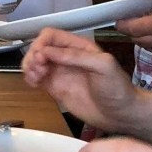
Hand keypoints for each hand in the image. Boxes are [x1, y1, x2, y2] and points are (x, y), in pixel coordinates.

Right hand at [22, 28, 137, 132]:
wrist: (122, 116)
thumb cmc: (117, 88)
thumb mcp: (103, 66)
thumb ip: (76, 56)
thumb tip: (47, 52)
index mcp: (78, 46)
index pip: (51, 35)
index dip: (42, 43)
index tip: (40, 57)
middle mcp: (66, 56)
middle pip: (39, 47)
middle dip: (33, 55)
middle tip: (38, 70)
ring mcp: (59, 72)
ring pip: (35, 62)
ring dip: (29, 66)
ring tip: (35, 78)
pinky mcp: (55, 88)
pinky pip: (36, 78)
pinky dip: (30, 78)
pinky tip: (34, 84)